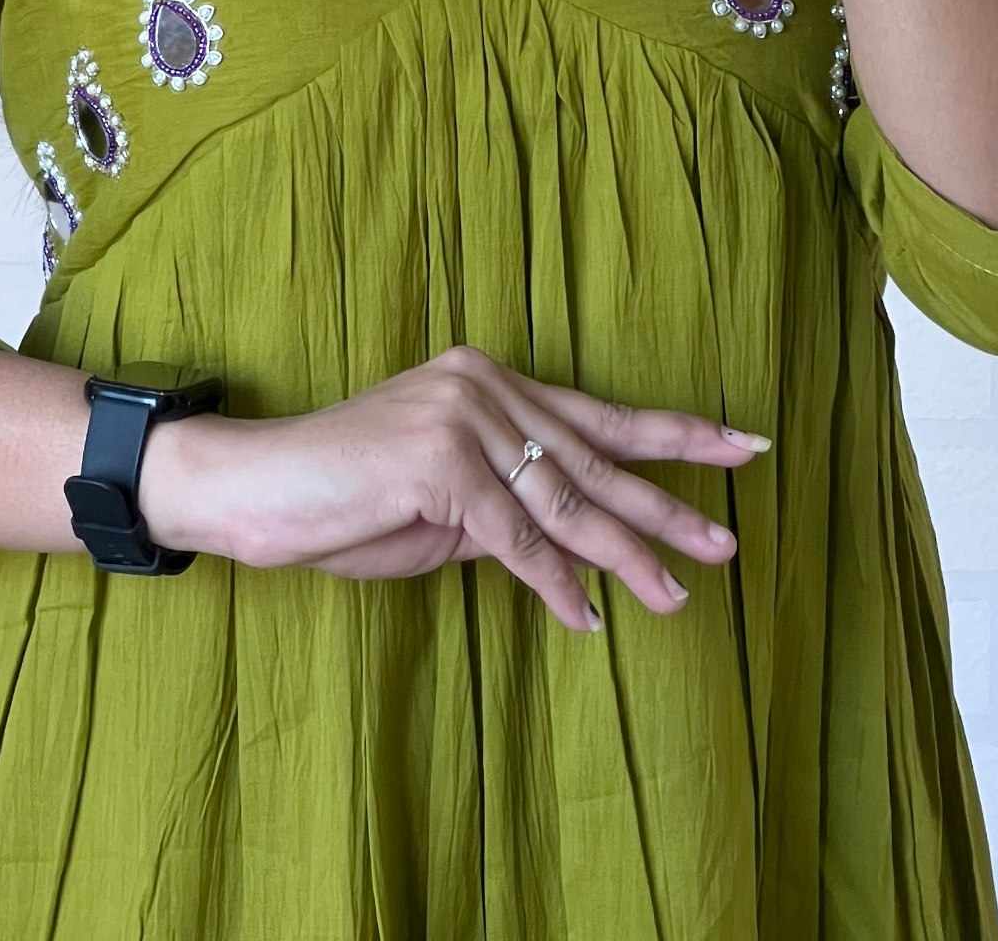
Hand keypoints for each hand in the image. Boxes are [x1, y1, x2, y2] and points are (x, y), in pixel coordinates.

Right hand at [136, 342, 767, 634]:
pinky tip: (586, 616)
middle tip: (730, 540)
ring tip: (676, 595)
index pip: (598, 414)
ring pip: (565, 502)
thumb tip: (575, 546)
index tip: (743, 443)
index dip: (675, 432)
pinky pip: (514, 538)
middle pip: (595, 458)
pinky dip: (553, 582)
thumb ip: (509, 513)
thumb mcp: (444, 509)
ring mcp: (461, 419)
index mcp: (489, 381)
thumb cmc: (344, 500)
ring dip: (625, 556)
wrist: (255, 486)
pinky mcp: (438, 465)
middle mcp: (484, 386)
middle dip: (669, 504)